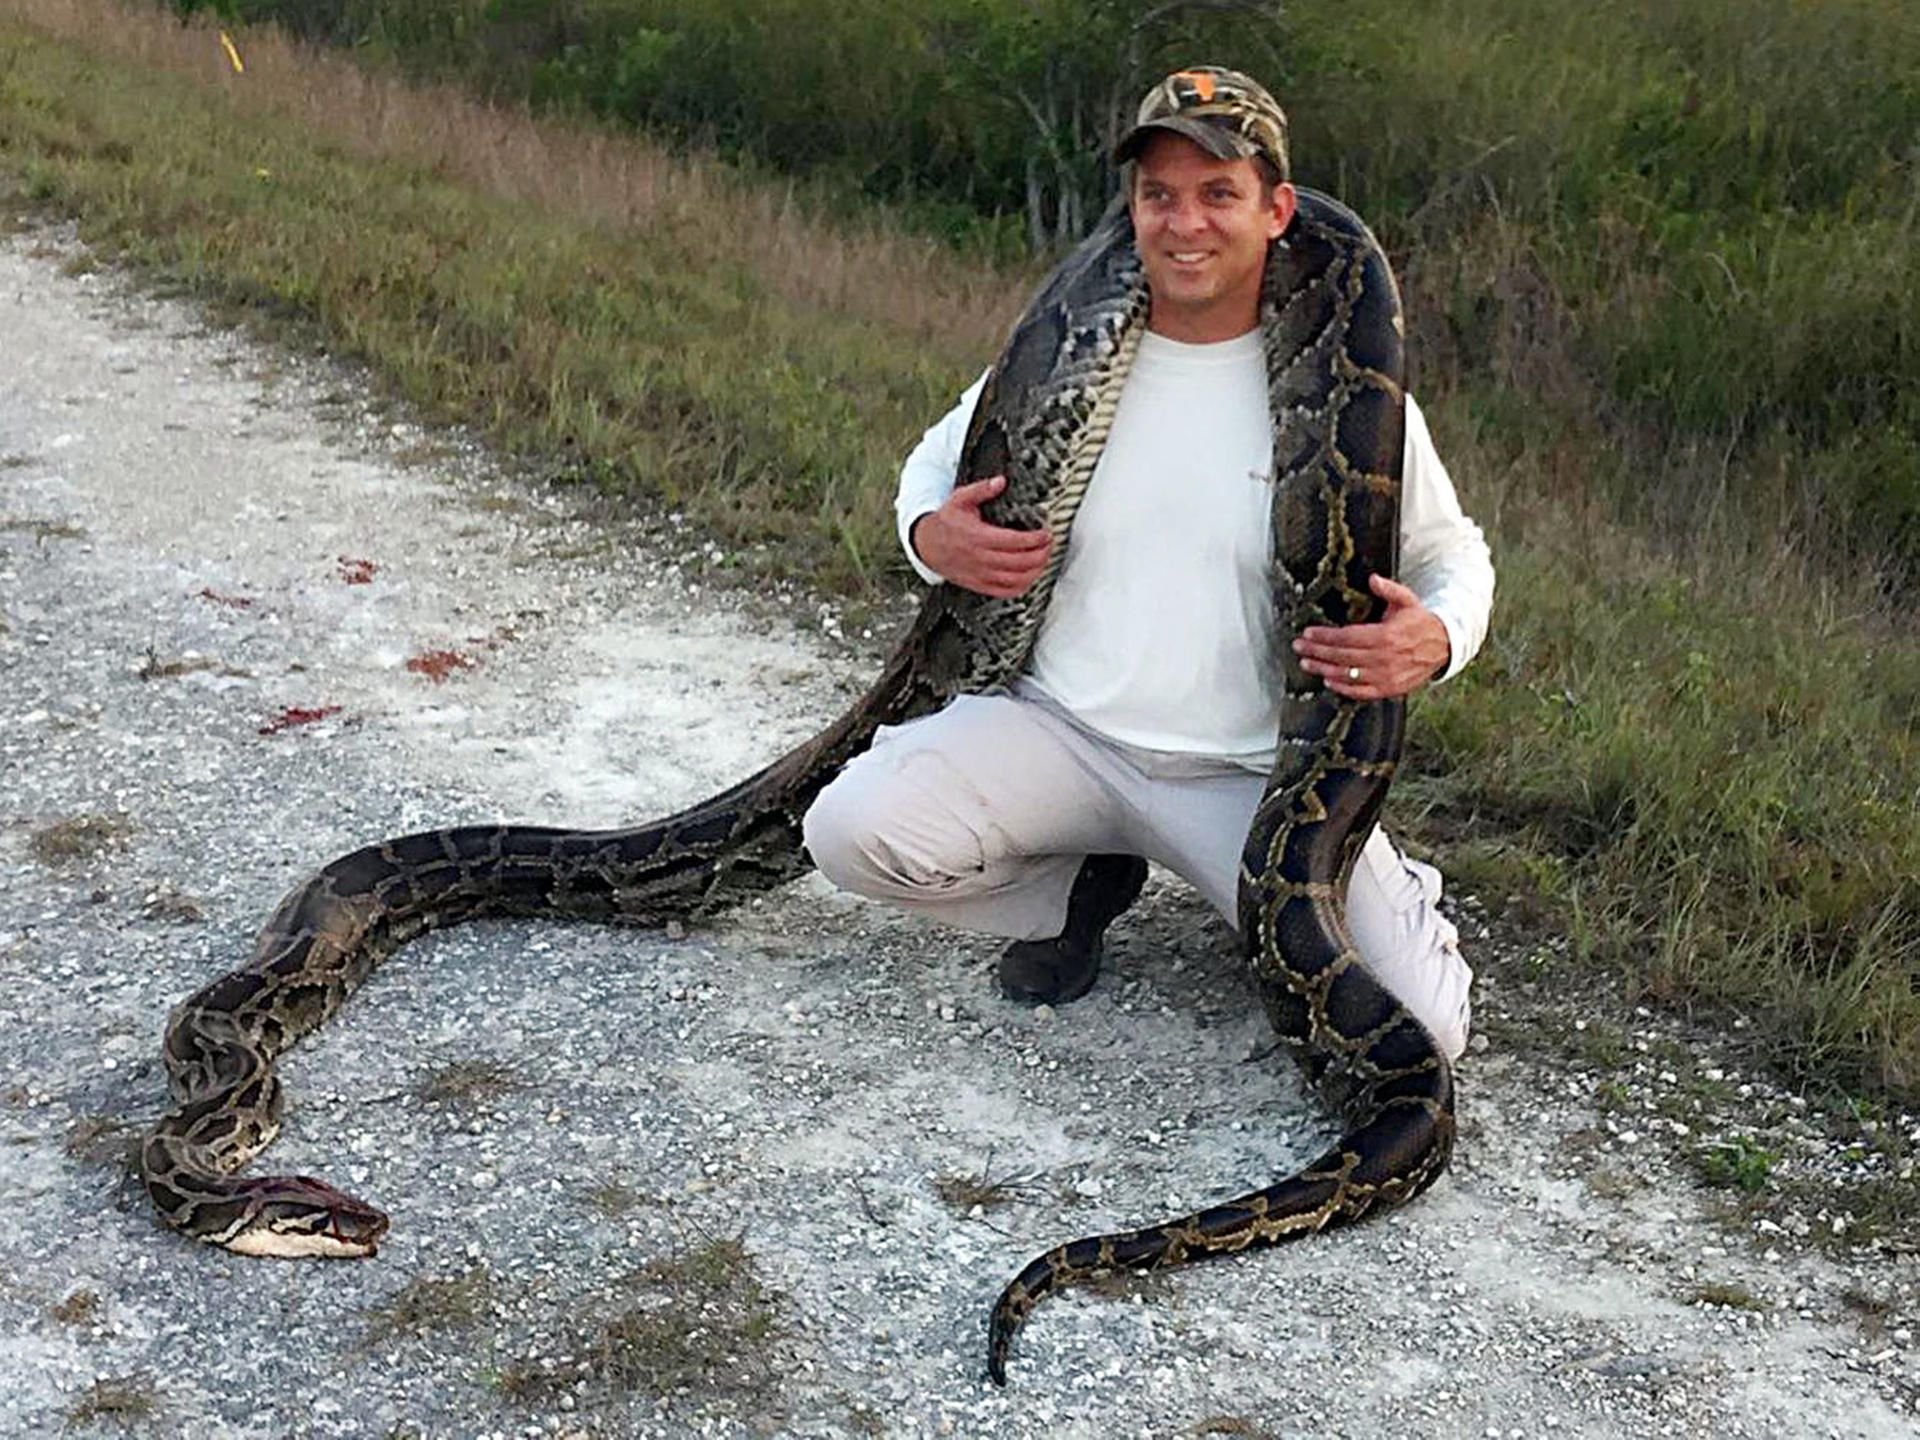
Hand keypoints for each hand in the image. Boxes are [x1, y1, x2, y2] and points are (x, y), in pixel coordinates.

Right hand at [910, 475, 1051, 597]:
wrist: (927, 545)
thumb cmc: (946, 522)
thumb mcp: (960, 499)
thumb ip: (981, 490)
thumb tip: (1000, 481)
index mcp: (977, 537)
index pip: (1013, 541)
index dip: (1034, 539)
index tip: (1045, 534)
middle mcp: (979, 558)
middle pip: (1018, 562)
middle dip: (1040, 554)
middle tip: (1049, 545)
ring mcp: (980, 575)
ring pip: (1014, 580)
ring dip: (1034, 571)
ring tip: (1043, 559)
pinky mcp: (979, 585)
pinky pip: (1005, 592)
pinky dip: (1022, 587)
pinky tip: (1030, 577)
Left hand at [1292, 575, 1449, 699]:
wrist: (1443, 646)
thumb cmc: (1420, 622)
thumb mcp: (1408, 601)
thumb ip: (1389, 589)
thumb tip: (1372, 579)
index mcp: (1386, 636)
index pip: (1346, 637)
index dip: (1324, 636)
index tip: (1308, 633)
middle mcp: (1384, 658)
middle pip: (1342, 656)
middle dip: (1317, 652)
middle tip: (1299, 647)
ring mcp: (1386, 676)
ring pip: (1347, 675)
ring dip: (1323, 670)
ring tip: (1306, 664)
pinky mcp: (1389, 689)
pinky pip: (1361, 692)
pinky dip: (1343, 688)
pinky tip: (1328, 681)